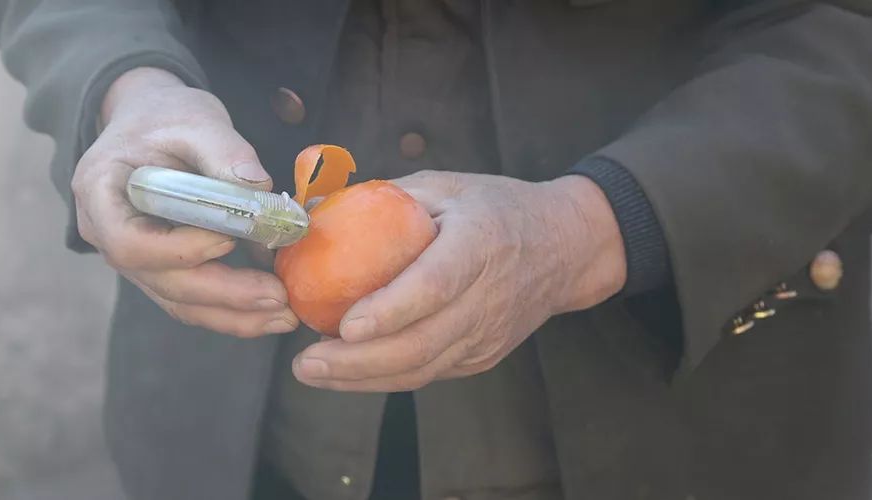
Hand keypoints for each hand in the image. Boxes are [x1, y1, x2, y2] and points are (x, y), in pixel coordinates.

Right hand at [71, 67, 297, 336]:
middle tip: (278, 297)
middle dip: (223, 294)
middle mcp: (106, 234)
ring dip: (234, 314)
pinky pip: (191, 299)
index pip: (129, 243)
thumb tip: (260, 187)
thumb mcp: (194, 117)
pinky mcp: (159, 269)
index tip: (229, 240)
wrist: (150, 121)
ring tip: (284, 315)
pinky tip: (270, 312)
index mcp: (101, 191)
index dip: (180, 250)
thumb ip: (224, 149)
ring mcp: (132, 258)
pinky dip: (231, 310)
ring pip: (179, 301)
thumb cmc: (166, 115)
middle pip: (162, 282)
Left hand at [291, 171, 625, 390]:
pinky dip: (385, 377)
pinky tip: (348, 372)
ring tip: (313, 373)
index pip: (434, 287)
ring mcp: (488, 335)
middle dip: (357, 362)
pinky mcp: (483, 356)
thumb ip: (385, 198)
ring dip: (363, 379)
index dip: (389, 310)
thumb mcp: (447, 186)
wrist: (566, 247)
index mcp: (480, 245)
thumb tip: (311, 213)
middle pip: (421, 344)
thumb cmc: (497, 208)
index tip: (344, 326)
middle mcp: (488, 298)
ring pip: (422, 369)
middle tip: (305, 362)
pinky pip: (430, 372)